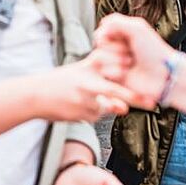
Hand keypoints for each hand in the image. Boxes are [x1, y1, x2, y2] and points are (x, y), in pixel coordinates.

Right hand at [30, 56, 145, 122]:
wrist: (34, 96)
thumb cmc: (58, 82)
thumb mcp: (78, 70)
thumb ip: (99, 70)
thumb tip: (123, 82)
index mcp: (86, 68)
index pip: (112, 68)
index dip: (127, 71)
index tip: (141, 74)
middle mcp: (86, 83)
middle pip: (115, 90)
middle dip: (134, 97)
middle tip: (151, 103)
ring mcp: (83, 101)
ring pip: (106, 107)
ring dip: (105, 107)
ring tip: (85, 100)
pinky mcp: (81, 115)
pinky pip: (96, 116)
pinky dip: (93, 113)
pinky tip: (78, 108)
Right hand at [93, 14, 175, 108]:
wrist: (162, 76)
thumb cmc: (154, 52)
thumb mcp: (137, 27)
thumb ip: (116, 21)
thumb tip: (100, 27)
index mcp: (124, 34)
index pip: (103, 30)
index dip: (110, 34)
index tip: (124, 38)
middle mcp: (119, 48)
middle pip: (100, 44)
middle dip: (115, 48)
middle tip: (130, 52)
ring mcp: (116, 63)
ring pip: (99, 58)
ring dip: (115, 60)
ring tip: (130, 63)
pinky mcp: (115, 78)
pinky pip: (103, 72)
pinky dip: (114, 71)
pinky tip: (126, 72)